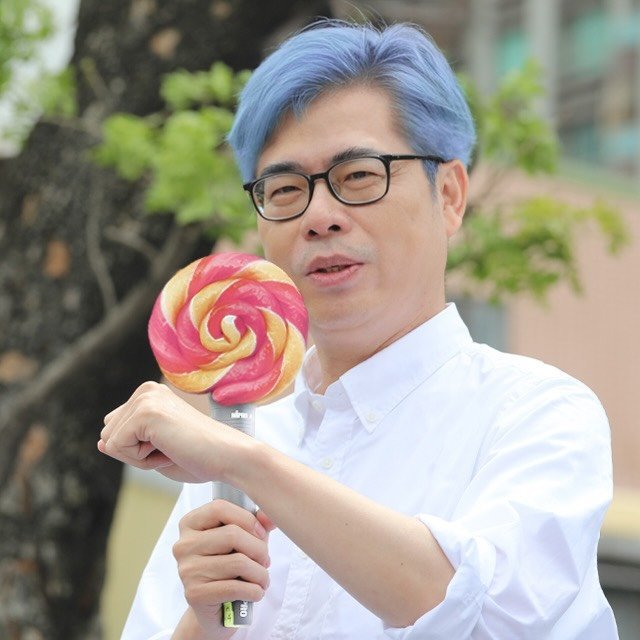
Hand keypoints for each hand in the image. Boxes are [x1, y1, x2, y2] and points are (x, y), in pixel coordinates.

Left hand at [98, 381, 240, 482]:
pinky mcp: (145, 412)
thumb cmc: (199, 457)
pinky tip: (168, 449)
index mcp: (149, 395)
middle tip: (172, 449)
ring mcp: (145, 398)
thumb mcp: (154, 451)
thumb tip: (100, 442)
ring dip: (138, 458)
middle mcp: (146, 391)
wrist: (228, 457)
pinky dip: (140, 460)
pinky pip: (117, 448)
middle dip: (134, 454)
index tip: (170, 446)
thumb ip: (125, 445)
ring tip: (172, 448)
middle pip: (108, 436)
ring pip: (110, 443)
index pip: (114, 432)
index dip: (137, 451)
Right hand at [173, 500, 273, 635]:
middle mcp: (183, 545)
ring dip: (260, 573)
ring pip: (237, 562)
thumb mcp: (243, 537)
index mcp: (190, 523)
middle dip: (258, 549)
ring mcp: (186, 570)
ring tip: (263, 578)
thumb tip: (271, 517)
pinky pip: (234, 587)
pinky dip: (254, 590)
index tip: (261, 533)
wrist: (216, 606)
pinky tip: (257, 592)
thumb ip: (257, 522)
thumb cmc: (230, 563)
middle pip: (232, 534)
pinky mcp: (194, 595)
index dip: (246, 518)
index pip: (219, 508)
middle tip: (265, 560)